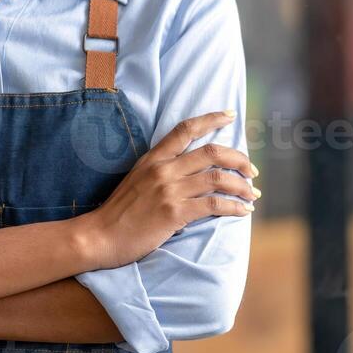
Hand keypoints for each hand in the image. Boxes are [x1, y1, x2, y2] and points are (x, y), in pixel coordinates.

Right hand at [76, 110, 256, 269]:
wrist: (99, 236)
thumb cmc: (119, 212)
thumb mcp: (137, 179)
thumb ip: (162, 171)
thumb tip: (191, 173)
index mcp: (153, 157)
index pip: (186, 129)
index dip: (211, 119)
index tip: (230, 116)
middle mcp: (163, 169)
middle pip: (212, 153)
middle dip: (239, 159)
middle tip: (252, 171)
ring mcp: (169, 190)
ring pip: (217, 179)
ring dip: (241, 186)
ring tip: (253, 195)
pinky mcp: (174, 212)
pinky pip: (213, 205)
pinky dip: (234, 207)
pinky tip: (242, 211)